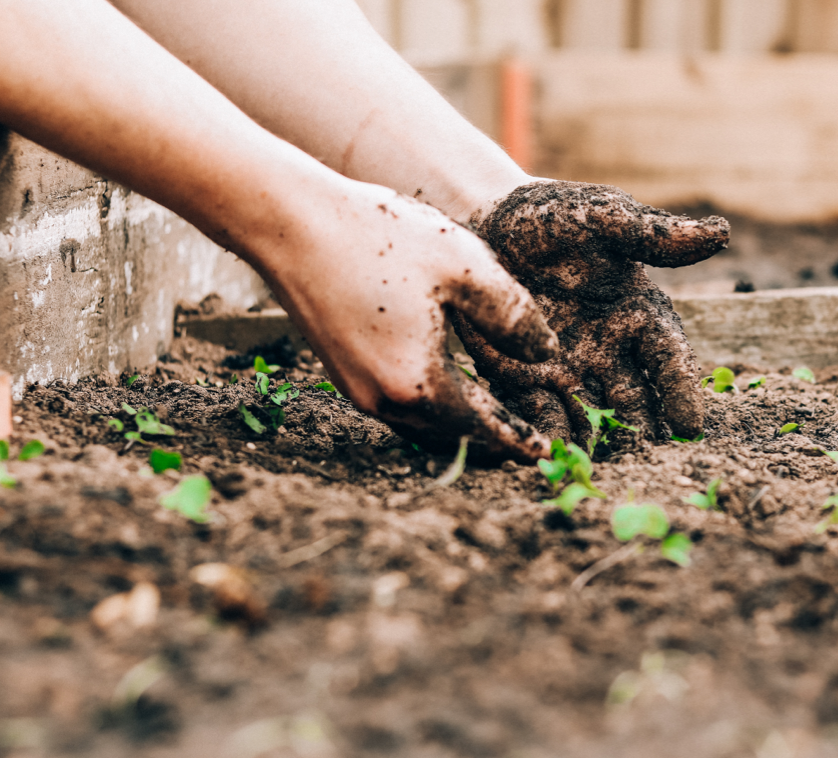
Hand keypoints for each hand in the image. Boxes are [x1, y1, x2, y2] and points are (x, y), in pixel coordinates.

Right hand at [261, 181, 557, 460]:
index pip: (482, 427)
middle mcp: (384, 400)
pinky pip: (399, 406)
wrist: (290, 223)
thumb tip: (547, 354)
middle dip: (491, 440)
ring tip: (495, 419)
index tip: (544, 454)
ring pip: (422, 425)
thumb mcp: (465, 266)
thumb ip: (513, 316)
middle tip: (527, 442)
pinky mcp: (342, 372)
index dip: (517, 440)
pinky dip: (431, 407)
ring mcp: (357, 390)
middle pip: (451, 436)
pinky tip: (448, 387)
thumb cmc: (379, 237)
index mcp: (419, 383)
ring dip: (460, 426)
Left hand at [453, 181, 728, 448]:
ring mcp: (568, 369)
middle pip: (635, 400)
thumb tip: (721, 233)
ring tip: (603, 472)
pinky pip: (540, 413)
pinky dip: (548, 435)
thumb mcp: (603, 217)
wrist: (487, 221)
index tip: (690, 425)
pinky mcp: (524, 378)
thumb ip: (654, 234)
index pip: (668, 358)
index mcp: (639, 314)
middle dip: (643, 432)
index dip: (681, 390)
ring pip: (592, 416)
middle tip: (650, 464)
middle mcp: (610, 350)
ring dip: (598, 444)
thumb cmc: (554, 216)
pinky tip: (550, 457)